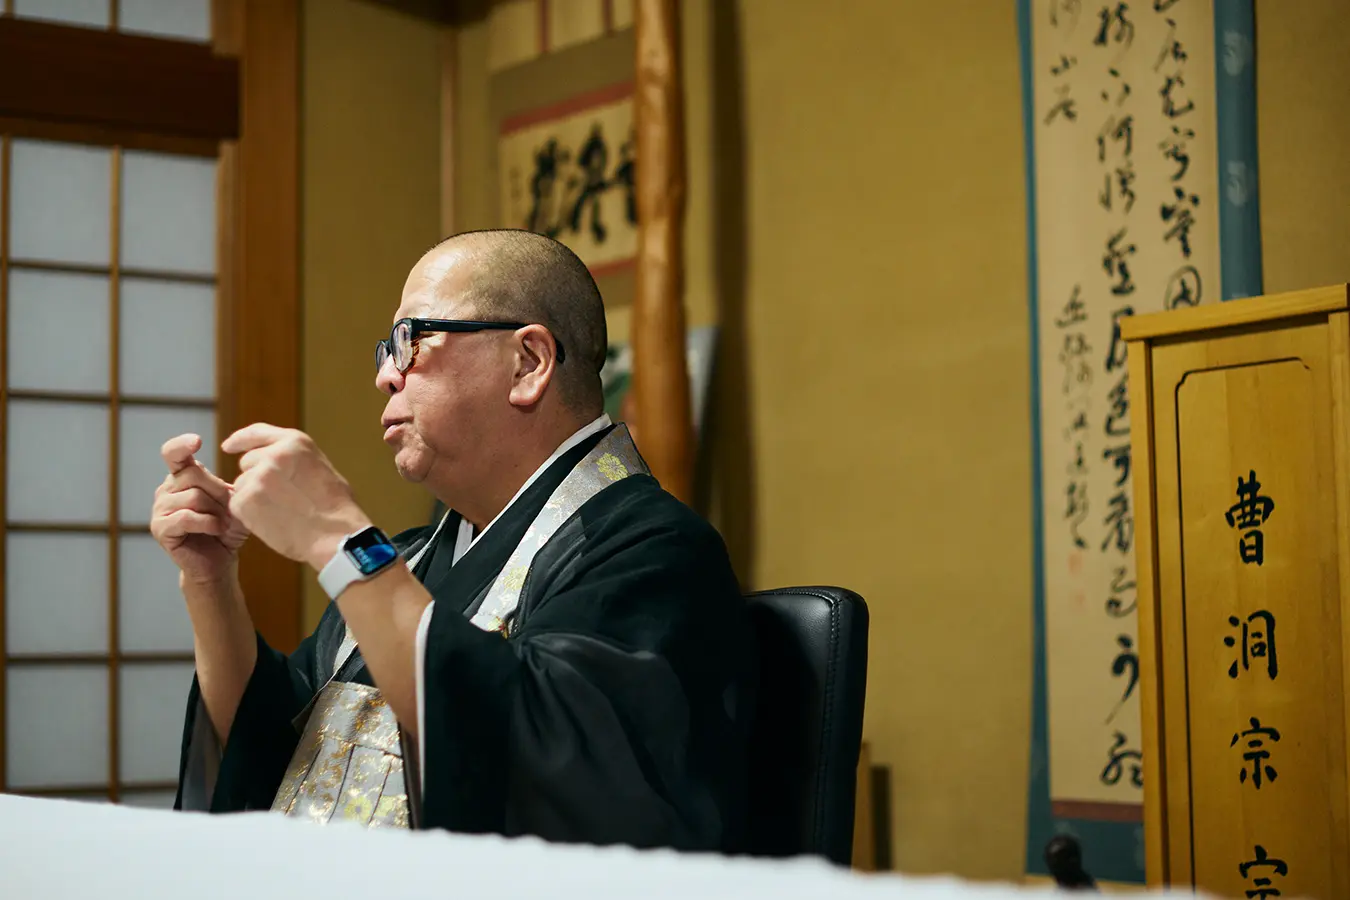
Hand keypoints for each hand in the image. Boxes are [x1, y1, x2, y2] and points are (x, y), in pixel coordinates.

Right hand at [151, 434, 249, 584]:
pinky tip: (216, 530)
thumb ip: (232, 484)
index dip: (182, 445)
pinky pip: (186, 517)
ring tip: (222, 523)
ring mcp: (159, 508)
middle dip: (219, 492)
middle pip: (194, 475)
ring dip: (216, 511)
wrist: (220, 561)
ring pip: (193, 497)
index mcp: (182, 476)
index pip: (174, 452)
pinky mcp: (159, 528)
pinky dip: (207, 523)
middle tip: (229, 510)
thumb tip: (242, 473)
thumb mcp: (236, 502)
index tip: (197, 441)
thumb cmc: (229, 529)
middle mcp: (166, 488)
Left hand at [221, 424, 370, 569]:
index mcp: (295, 443)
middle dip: (256, 477)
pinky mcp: (245, 501)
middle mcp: (273, 455)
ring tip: (280, 512)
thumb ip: (294, 458)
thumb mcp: (320, 467)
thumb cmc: (335, 507)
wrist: (335, 535)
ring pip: (242, 485)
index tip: (228, 446)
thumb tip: (276, 459)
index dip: (240, 440)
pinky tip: (271, 521)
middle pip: (248, 462)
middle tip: (279, 498)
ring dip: (253, 497)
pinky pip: (237, 505)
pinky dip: (249, 515)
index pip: (257, 432)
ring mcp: (258, 478)